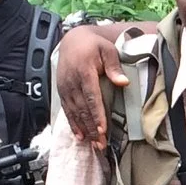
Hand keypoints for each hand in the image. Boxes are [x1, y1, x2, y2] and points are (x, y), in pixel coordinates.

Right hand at [55, 24, 130, 147]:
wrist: (73, 40)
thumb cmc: (93, 45)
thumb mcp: (107, 50)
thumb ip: (114, 67)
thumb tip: (123, 82)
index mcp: (84, 71)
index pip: (91, 97)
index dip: (96, 114)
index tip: (102, 129)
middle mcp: (72, 81)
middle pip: (82, 108)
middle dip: (92, 128)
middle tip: (101, 144)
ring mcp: (65, 87)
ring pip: (74, 112)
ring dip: (83, 129)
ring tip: (93, 144)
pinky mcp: (62, 91)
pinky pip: (67, 110)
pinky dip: (73, 123)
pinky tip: (79, 135)